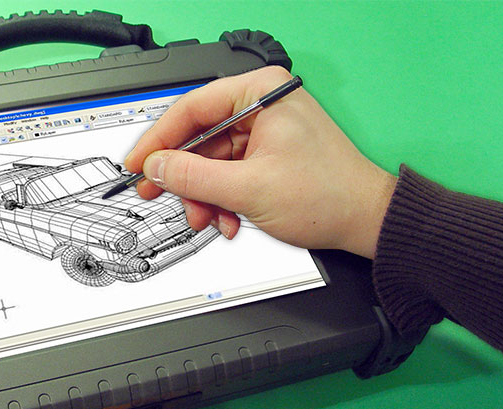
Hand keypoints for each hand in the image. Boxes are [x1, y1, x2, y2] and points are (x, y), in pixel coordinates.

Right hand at [124, 66, 396, 258]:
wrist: (365, 222)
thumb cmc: (329, 195)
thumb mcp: (247, 188)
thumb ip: (193, 176)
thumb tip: (156, 166)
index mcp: (261, 93)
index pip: (191, 108)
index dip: (158, 140)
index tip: (137, 163)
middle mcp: (261, 106)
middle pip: (198, 137)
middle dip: (181, 176)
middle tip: (155, 193)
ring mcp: (263, 132)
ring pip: (210, 162)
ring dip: (202, 196)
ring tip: (205, 219)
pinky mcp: (266, 156)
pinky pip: (227, 175)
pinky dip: (220, 200)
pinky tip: (226, 220)